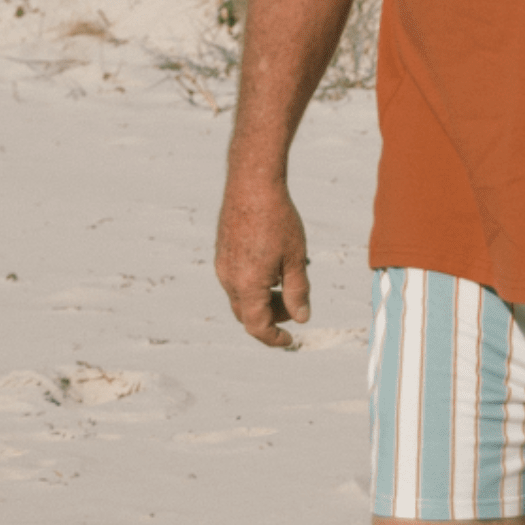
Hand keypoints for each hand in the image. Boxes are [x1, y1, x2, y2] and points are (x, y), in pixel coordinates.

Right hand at [215, 177, 310, 347]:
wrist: (252, 183)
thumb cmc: (278, 219)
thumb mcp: (295, 258)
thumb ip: (298, 291)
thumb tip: (302, 318)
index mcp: (247, 284)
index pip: (257, 326)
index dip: (274, 338)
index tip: (289, 341)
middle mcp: (229, 278)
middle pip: (247, 314)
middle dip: (271, 318)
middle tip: (295, 306)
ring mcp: (222, 265)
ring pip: (240, 297)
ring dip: (262, 300)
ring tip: (286, 281)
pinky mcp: (222, 253)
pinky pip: (235, 280)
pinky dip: (253, 285)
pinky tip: (272, 266)